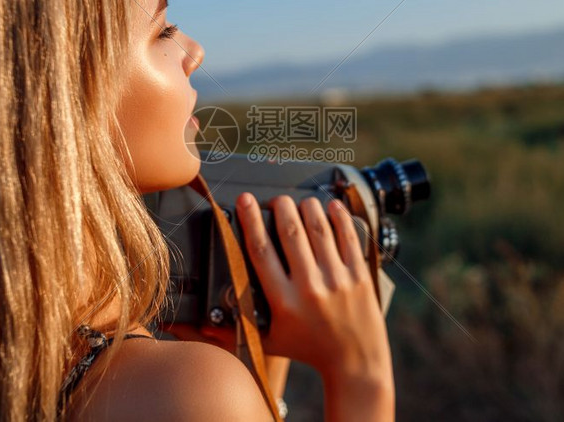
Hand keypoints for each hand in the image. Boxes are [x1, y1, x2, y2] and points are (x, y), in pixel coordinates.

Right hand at [235, 193, 392, 385]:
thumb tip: (203, 327)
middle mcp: (310, 287)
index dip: (250, 221)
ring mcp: (337, 279)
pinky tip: (331, 205)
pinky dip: (339, 216)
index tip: (244, 201)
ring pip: (319, 228)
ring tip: (301, 202)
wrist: (355, 363)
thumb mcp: (268, 341)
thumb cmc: (308, 349)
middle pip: (291, 232)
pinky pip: (348, 237)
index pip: (261, 251)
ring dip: (308, 207)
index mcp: (283, 301)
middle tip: (276, 200)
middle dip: (281, 207)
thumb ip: (236, 331)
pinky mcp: (359, 275)